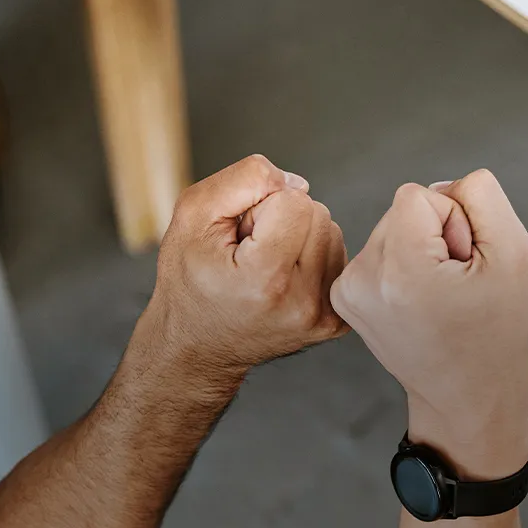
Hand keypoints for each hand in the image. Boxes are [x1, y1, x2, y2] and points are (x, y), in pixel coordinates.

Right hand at [144, 154, 348, 379]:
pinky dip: (312, 259)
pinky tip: (282, 278)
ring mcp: (322, 317)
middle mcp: (301, 303)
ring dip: (299, 238)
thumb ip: (242, 180)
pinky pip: (338, 259)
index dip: (261, 208)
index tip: (239, 238)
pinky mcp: (335, 322)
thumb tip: (297, 182)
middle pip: (318, 214)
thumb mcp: (191, 217)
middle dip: (282, 220)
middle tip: (249, 253)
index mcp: (265, 279)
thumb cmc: (189, 281)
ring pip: (332, 233)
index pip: (295, 201)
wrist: (197, 346)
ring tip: (264, 266)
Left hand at [331, 170, 527, 479]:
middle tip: (455, 285)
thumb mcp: (514, 252)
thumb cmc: (497, 331)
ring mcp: (348, 291)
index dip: (455, 222)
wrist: (469, 394)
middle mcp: (362, 280)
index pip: (420, 194)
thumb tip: (442, 185)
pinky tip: (420, 301)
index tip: (464, 266)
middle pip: (402, 210)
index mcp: (400, 270)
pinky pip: (379, 251)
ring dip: (420, 251)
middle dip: (435, 236)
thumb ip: (481, 196)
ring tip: (439, 296)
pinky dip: (403, 267)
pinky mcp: (344, 297)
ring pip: (391, 228)